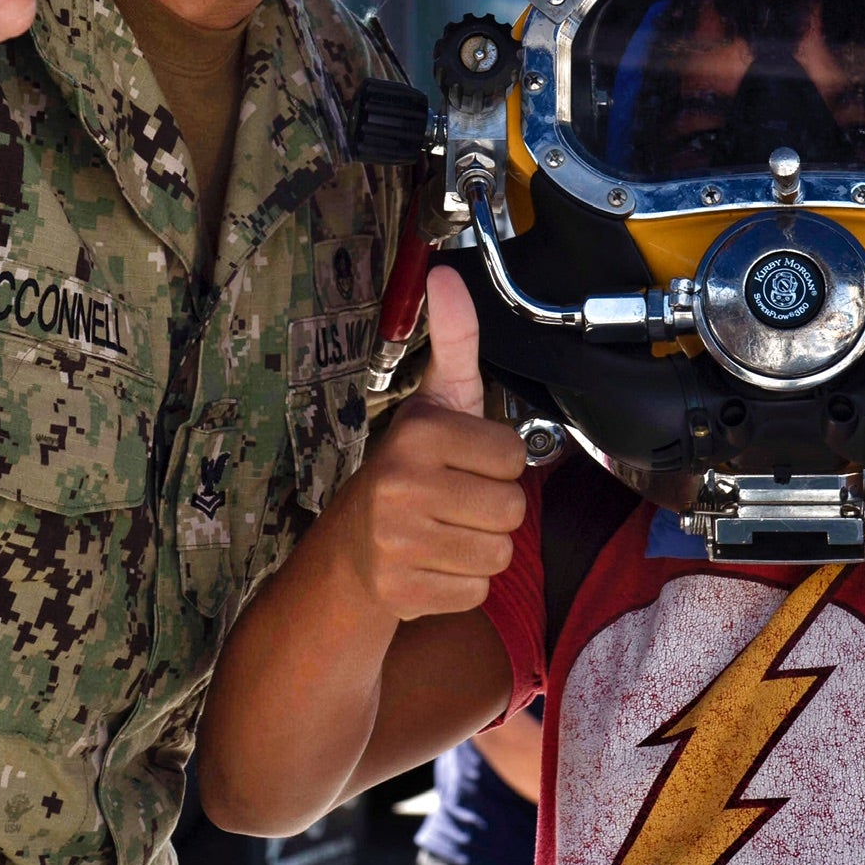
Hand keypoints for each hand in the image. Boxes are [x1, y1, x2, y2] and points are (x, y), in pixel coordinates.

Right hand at [331, 265, 527, 621]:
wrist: (352, 548)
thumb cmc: (410, 467)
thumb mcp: (437, 400)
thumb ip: (454, 338)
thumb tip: (446, 271)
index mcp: (420, 434)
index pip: (512, 456)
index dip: (494, 461)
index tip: (462, 461)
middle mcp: (402, 486)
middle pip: (511, 509)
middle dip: (492, 507)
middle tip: (455, 500)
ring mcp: (398, 543)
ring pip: (500, 554)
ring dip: (480, 546)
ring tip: (445, 530)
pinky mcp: (401, 592)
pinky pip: (477, 590)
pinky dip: (462, 583)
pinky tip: (433, 563)